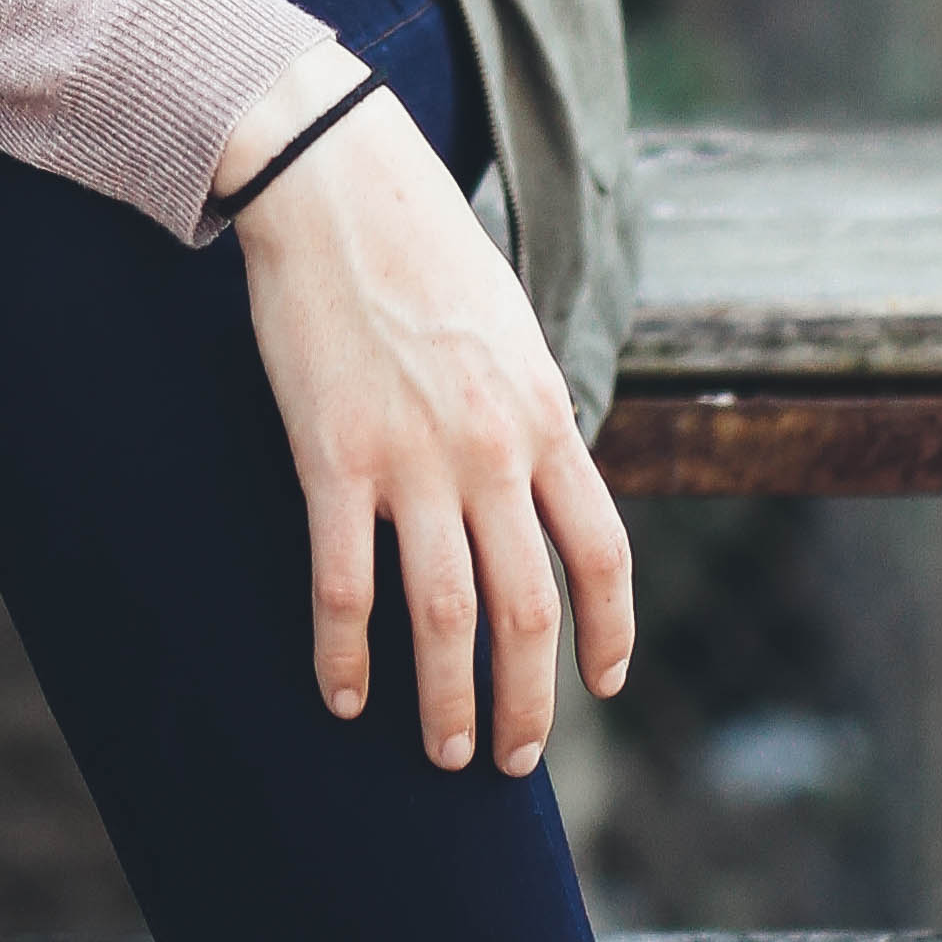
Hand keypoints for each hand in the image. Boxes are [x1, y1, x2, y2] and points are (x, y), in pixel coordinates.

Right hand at [217, 51, 633, 777]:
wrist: (336, 182)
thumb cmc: (420, 247)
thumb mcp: (508, 330)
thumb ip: (526, 413)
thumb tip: (534, 482)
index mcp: (545, 416)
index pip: (602, 551)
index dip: (609, 631)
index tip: (603, 684)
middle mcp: (492, 450)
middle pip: (528, 608)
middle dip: (527, 699)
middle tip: (512, 760)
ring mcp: (413, 459)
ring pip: (445, 615)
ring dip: (446, 701)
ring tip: (440, 754)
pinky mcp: (332, 457)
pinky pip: (344, 583)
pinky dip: (345, 654)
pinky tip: (342, 696)